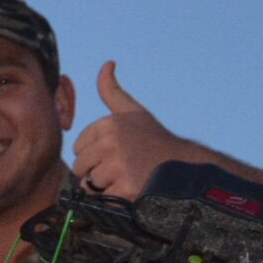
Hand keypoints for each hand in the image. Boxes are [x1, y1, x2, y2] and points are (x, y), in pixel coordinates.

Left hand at [71, 61, 209, 195]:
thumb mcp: (133, 112)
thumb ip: (112, 91)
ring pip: (91, 183)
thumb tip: (107, 63)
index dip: (94, 154)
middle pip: (81, 166)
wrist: (184, 167)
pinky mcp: (125, 187)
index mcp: (109, 124)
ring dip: (106, 186)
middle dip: (96, 171)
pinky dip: (115, 198)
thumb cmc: (155, 142)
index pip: (78, 147)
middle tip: (122, 168)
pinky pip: (103, 199)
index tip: (115, 153)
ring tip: (129, 177)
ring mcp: (118, 165)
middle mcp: (112, 142)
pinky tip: (132, 188)